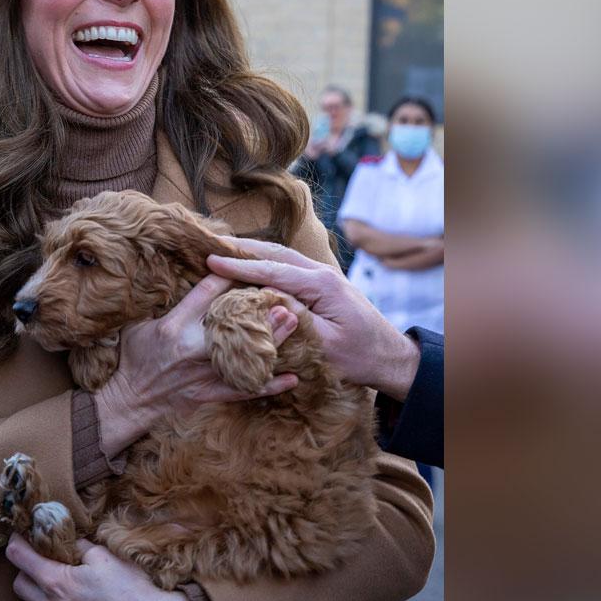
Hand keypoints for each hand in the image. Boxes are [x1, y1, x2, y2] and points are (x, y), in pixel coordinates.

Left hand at [6, 534, 197, 600]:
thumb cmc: (129, 588)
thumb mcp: (103, 555)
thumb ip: (78, 545)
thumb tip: (66, 538)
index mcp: (56, 583)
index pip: (18, 558)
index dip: (16, 542)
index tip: (20, 536)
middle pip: (18, 586)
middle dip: (24, 570)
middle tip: (42, 560)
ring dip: (42, 595)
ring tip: (64, 585)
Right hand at [93, 274, 299, 457]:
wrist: (130, 399)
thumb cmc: (134, 356)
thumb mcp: (139, 324)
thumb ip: (164, 304)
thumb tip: (179, 276)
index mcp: (173, 325)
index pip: (206, 293)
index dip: (229, 275)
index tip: (247, 262)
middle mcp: (191, 347)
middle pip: (233, 323)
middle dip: (259, 309)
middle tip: (284, 295)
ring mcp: (202, 372)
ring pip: (244, 354)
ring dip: (272, 340)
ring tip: (295, 323)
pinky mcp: (210, 393)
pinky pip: (245, 390)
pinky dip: (269, 385)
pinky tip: (293, 379)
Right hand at [207, 237, 419, 399]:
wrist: (389, 356)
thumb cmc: (358, 356)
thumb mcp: (324, 344)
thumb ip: (295, 319)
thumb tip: (265, 299)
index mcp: (321, 284)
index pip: (271, 270)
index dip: (239, 265)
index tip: (211, 260)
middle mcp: (322, 272)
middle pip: (275, 253)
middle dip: (242, 248)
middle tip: (211, 244)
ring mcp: (324, 276)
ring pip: (282, 256)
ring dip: (253, 252)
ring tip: (225, 251)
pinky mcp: (323, 284)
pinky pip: (289, 267)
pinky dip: (266, 263)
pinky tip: (251, 267)